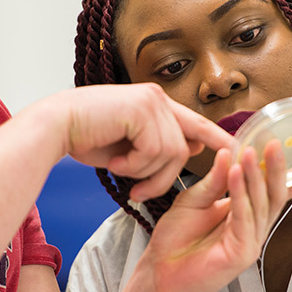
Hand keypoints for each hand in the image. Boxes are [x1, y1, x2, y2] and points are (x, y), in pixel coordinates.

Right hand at [58, 84, 234, 201]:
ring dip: (144, 173)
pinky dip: (134, 165)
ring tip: (118, 169)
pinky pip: (155, 151)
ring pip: (171, 154)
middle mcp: (158, 98)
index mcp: (156, 105)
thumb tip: (190, 151)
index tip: (237, 158)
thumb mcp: (128, 146)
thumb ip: (156, 146)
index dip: (219, 142)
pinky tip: (114, 160)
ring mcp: (152, 101)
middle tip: (138, 193)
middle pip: (183, 149)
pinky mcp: (142, 109)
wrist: (54, 126)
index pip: (198, 125)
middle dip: (163, 178)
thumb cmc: (86, 137)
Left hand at [136, 141, 288, 291]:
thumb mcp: (194, 199)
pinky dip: (240, 194)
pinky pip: (244, 218)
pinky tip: (236, 172)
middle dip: (277, 167)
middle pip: (276, 194)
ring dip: (256, 175)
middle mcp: (255, 227)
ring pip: (262, 204)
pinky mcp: (241, 254)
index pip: (278, 188)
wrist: (159, 273)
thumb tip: (229, 152)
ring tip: (250, 151)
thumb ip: (215, 180)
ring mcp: (251, 242)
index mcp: (248, 212)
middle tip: (275, 142)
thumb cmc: (176, 238)